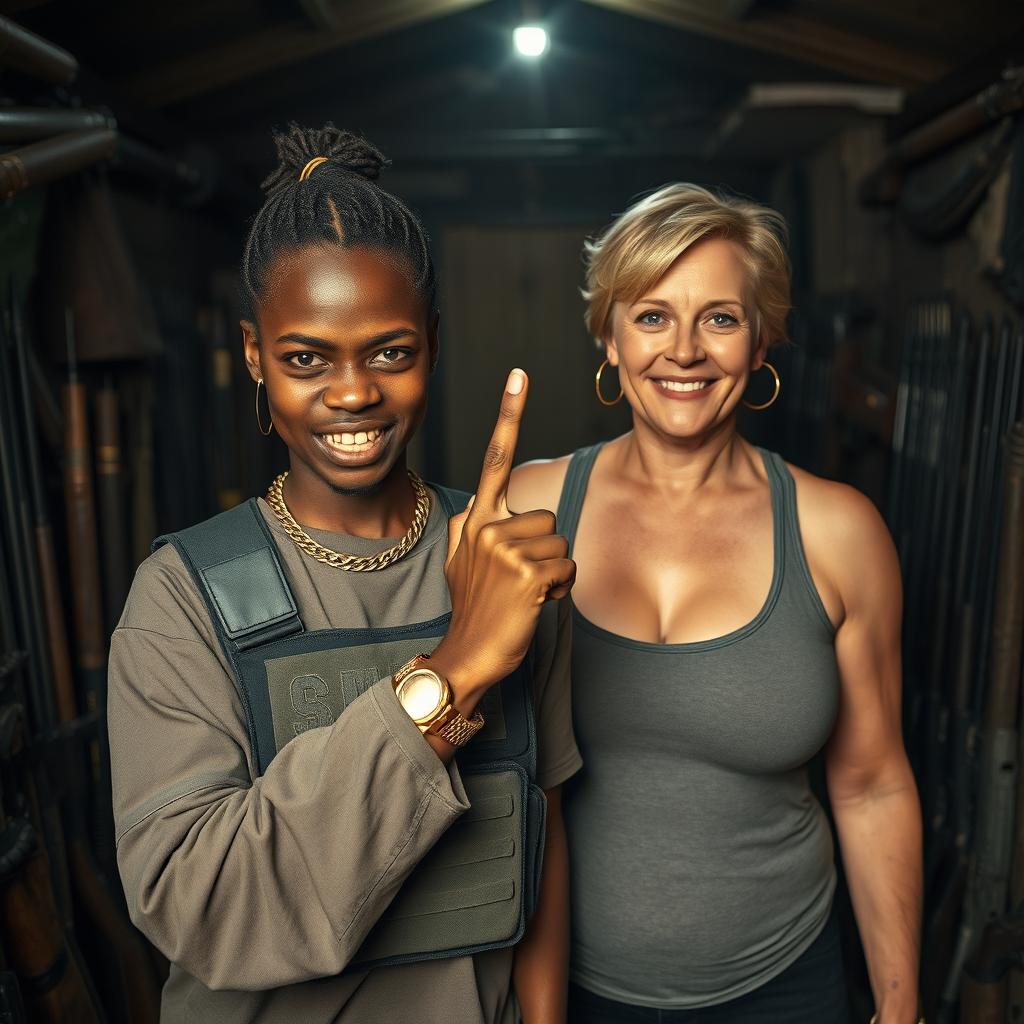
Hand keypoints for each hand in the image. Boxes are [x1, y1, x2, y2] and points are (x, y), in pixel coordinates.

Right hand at [432, 368, 574, 702]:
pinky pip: (567, 568)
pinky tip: (533, 604)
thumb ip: (466, 529)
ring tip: (524, 593)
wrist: (466, 656)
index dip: (510, 414)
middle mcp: (486, 524)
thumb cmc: (473, 611)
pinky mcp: (526, 572)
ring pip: (562, 544)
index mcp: (474, 518)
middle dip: (545, 552)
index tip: (520, 374)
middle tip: (517, 582)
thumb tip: (473, 506)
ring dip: (554, 573)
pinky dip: (559, 590)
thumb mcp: (457, 564)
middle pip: (548, 518)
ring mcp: (504, 548)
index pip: (495, 458)